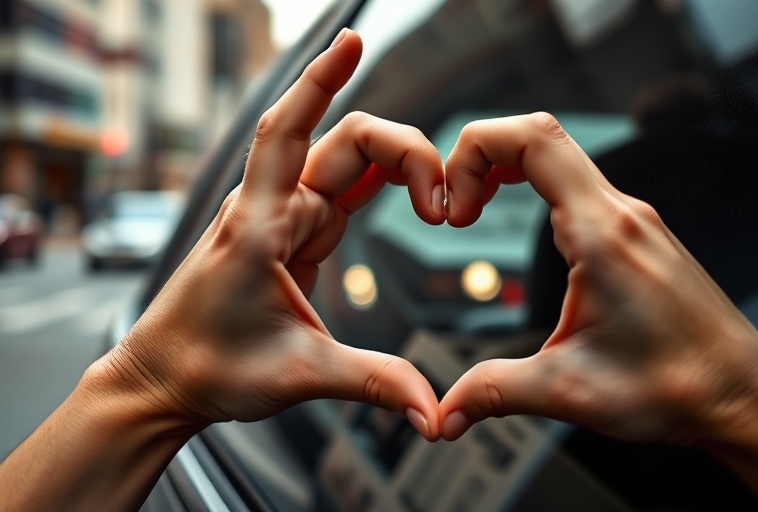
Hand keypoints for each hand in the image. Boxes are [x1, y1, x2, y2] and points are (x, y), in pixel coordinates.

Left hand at [89, 30, 443, 439]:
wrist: (165, 380)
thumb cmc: (208, 367)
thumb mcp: (299, 375)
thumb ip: (374, 382)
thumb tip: (433, 412)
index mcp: (261, 227)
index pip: (289, 132)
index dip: (319, 81)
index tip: (350, 40)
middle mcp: (271, 210)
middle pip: (345, 142)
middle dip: (406, 153)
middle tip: (445, 202)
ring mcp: (284, 219)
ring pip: (348, 162)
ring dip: (400, 167)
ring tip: (441, 203)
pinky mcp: (294, 235)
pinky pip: (343, 188)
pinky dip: (381, 179)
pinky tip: (410, 186)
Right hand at [438, 113, 757, 443]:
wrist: (743, 396)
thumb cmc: (678, 386)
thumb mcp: (569, 391)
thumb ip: (495, 392)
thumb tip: (445, 412)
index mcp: (602, 234)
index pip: (532, 140)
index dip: (475, 152)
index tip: (454, 207)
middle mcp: (623, 214)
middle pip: (540, 137)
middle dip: (482, 158)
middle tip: (458, 209)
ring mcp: (636, 222)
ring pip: (562, 159)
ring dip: (508, 172)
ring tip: (476, 215)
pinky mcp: (641, 237)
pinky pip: (581, 188)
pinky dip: (538, 190)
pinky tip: (529, 229)